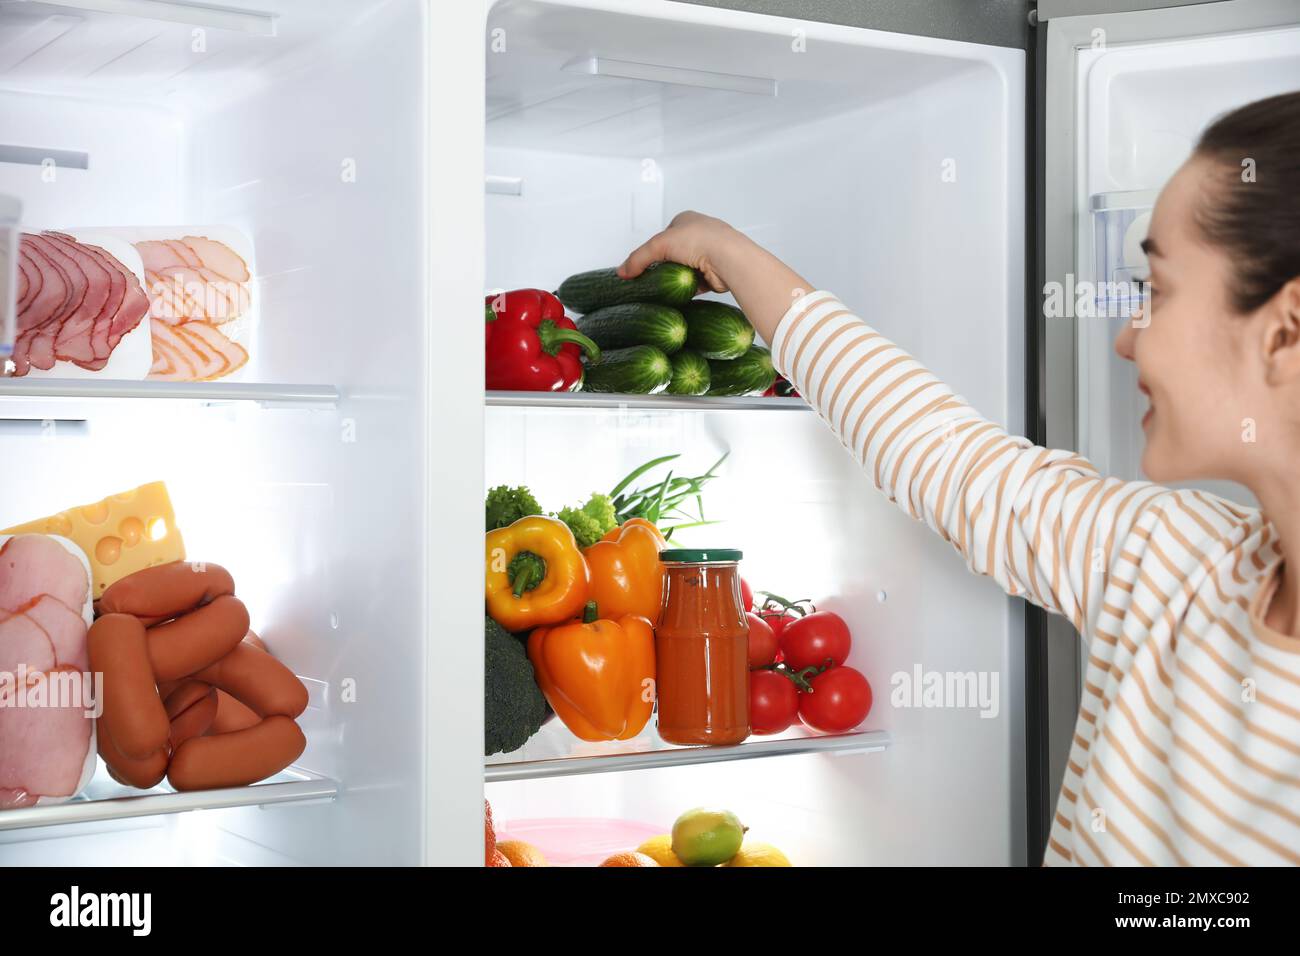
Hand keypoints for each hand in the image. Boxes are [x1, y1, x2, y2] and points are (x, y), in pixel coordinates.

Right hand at [618, 211, 812, 347]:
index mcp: (687, 219)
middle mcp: (699, 234)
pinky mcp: (714, 273)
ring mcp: (708, 253)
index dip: (651, 250)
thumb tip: (622, 272)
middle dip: (664, 265)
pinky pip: (694, 283)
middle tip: (652, 277)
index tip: (642, 263)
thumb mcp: (659, 245)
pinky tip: (682, 292)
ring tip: (667, 286)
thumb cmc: (702, 241)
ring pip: (683, 269)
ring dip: (676, 277)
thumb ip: (637, 258)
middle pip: (672, 254)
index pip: (662, 236)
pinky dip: (687, 288)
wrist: (729, 259)